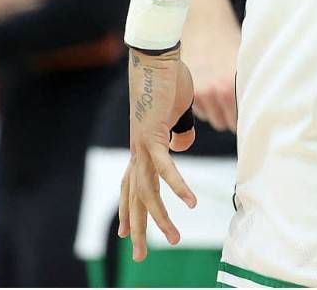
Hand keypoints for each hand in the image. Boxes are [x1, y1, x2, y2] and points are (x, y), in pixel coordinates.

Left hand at [117, 47, 197, 261]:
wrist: (155, 59)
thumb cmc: (167, 80)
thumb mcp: (177, 111)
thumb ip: (180, 131)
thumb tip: (182, 146)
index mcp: (141, 148)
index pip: (131, 187)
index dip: (129, 210)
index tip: (126, 233)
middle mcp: (137, 153)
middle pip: (135, 199)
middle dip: (138, 229)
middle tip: (140, 256)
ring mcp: (142, 148)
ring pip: (148, 193)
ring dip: (160, 218)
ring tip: (173, 239)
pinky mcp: (153, 138)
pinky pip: (166, 170)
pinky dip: (178, 187)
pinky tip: (190, 203)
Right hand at [183, 11, 240, 132]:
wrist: (205, 23)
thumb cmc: (231, 41)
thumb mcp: (247, 62)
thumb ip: (252, 87)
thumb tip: (267, 109)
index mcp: (233, 85)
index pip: (241, 120)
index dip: (248, 118)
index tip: (252, 115)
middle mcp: (214, 91)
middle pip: (225, 123)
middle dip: (231, 115)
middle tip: (235, 99)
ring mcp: (198, 92)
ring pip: (211, 118)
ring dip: (217, 110)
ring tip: (220, 89)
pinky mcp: (186, 91)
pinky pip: (199, 111)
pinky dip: (204, 104)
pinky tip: (208, 86)